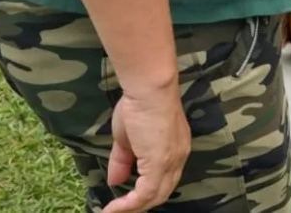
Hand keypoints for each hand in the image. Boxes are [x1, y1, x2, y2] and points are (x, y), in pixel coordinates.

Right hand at [103, 84, 190, 212]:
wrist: (149, 89)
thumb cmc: (139, 105)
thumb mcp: (126, 138)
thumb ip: (123, 161)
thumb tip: (115, 182)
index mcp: (175, 150)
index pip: (164, 179)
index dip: (145, 192)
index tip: (124, 198)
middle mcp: (178, 158)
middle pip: (162, 192)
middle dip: (140, 205)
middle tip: (118, 209)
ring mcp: (171, 161)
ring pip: (156, 196)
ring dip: (133, 207)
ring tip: (113, 212)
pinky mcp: (160, 164)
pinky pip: (146, 194)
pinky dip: (129, 205)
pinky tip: (112, 208)